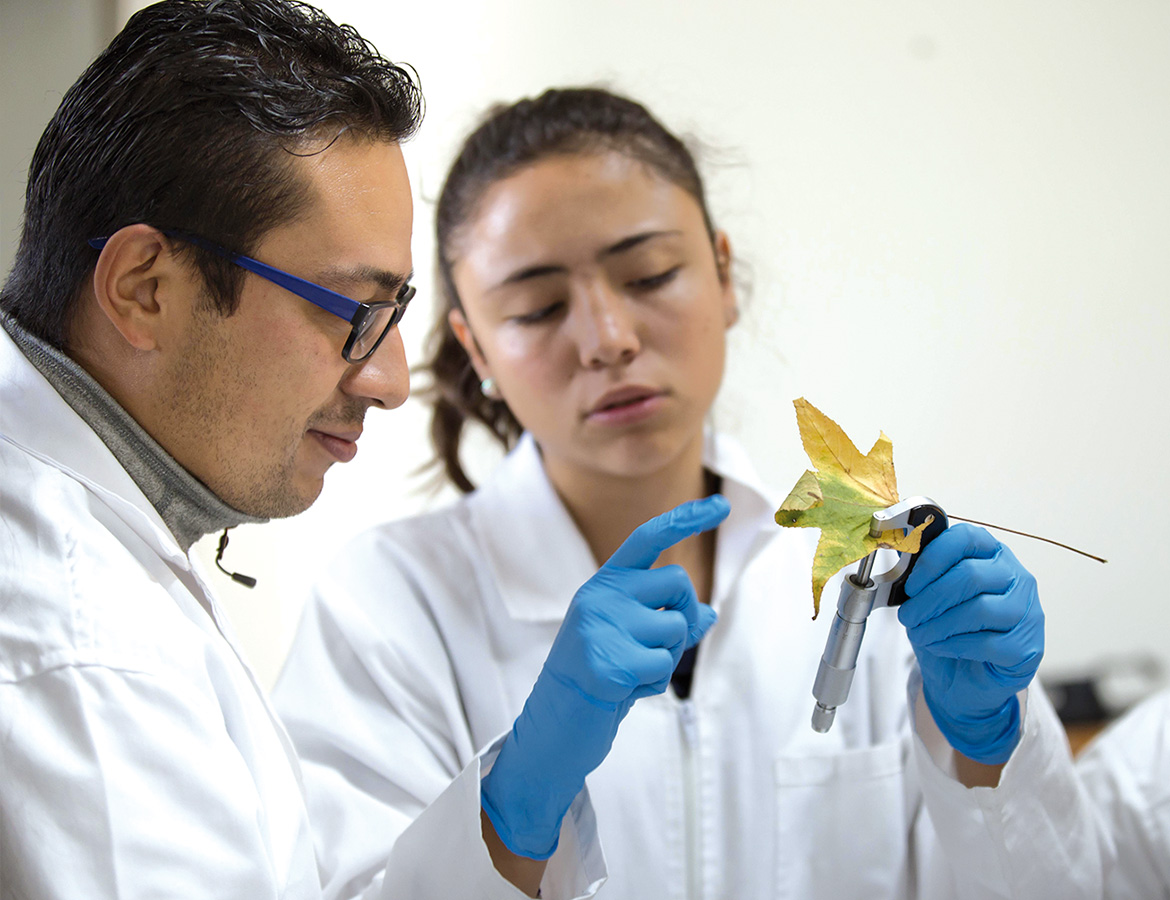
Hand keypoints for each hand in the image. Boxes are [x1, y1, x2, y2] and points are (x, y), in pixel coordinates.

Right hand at [481, 495, 728, 858]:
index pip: (648, 538)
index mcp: (603, 585)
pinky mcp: (606, 662)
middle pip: (678, 582)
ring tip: (631, 675)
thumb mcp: (630, 643)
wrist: (553, 728)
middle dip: (686, 615)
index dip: (686, 519)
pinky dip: (652, 687)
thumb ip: (665, 622)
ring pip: (676, 627)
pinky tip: (623, 693)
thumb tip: (709, 613)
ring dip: (666, 659)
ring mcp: (598, 626)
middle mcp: (598, 596)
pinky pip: (663, 666)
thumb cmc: (596, 682)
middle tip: (661, 646)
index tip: (720, 505)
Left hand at [898, 523, 1043, 764]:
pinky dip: (954, 645)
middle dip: (930, 598)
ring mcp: (1027, 612)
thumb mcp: (930, 594)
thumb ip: (922, 573)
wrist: (965, 676)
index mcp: (992, 554)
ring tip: (919, 633)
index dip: (933, 558)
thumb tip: (899, 554)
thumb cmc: (950, 628)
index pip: (968, 538)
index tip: (912, 583)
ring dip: (939, 624)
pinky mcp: (1027, 647)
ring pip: (979, 609)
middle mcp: (1017, 577)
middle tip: (908, 615)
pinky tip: (939, 646)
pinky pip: (987, 642)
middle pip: (971, 575)